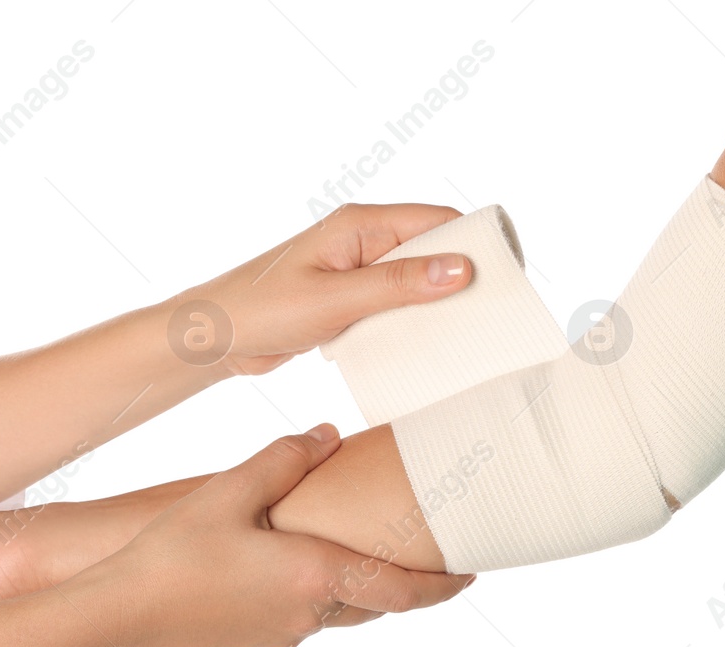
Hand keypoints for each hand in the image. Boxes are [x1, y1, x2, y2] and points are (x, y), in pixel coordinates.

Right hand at [69, 424, 472, 646]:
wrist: (116, 618)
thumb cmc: (170, 556)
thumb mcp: (228, 493)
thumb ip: (282, 460)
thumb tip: (327, 436)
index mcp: (314, 577)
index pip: (403, 592)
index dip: (444, 587)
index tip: (473, 576)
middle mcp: (307, 615)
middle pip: (377, 604)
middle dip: (406, 585)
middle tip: (430, 558)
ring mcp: (281, 636)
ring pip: (339, 613)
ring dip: (359, 589)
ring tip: (365, 556)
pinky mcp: (253, 643)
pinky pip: (304, 619)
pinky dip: (318, 596)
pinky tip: (293, 569)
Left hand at [168, 203, 473, 375]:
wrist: (215, 337)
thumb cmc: (263, 310)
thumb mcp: (336, 300)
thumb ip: (398, 285)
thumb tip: (462, 268)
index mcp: (361, 225)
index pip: (438, 222)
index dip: (477, 244)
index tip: (509, 275)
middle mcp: (363, 240)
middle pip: (433, 249)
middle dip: (464, 277)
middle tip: (494, 313)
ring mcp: (356, 270)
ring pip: (416, 280)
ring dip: (438, 303)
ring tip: (469, 333)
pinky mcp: (348, 299)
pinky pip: (394, 304)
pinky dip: (413, 321)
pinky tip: (428, 346)